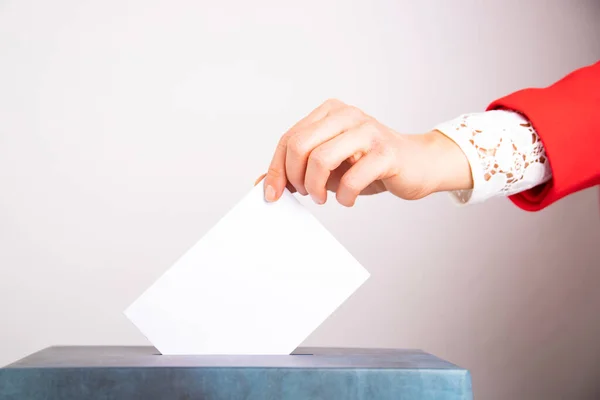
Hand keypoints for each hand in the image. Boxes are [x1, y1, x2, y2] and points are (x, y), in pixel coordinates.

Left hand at [259, 99, 471, 205]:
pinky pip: (352, 177)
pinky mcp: (386, 152)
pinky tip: (348, 199)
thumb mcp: (329, 166)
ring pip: (321, 159)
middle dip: (294, 177)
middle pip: (299, 145)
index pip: (289, 139)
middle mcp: (347, 115)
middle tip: (307, 193)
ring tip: (324, 197)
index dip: (276, 169)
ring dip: (316, 187)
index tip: (272, 194)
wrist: (418, 165)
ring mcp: (368, 131)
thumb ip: (297, 170)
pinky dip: (345, 196)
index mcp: (330, 112)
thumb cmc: (370, 165)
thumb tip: (262, 185)